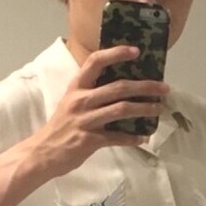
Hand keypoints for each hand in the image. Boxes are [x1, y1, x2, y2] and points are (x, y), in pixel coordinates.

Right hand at [31, 46, 168, 175]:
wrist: (42, 153)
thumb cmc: (59, 127)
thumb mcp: (70, 103)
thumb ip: (90, 94)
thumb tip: (119, 88)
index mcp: (76, 88)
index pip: (95, 61)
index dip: (116, 53)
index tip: (136, 51)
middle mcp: (81, 101)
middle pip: (118, 87)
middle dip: (145, 86)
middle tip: (163, 88)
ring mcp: (86, 121)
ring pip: (122, 110)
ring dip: (144, 109)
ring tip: (159, 109)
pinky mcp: (90, 140)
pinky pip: (117, 137)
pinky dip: (132, 138)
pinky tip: (143, 138)